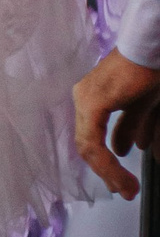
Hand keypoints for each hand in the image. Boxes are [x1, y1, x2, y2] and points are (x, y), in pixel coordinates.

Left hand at [72, 47, 159, 198]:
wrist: (153, 46)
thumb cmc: (150, 69)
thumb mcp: (145, 105)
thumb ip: (136, 126)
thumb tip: (137, 149)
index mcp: (95, 98)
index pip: (92, 139)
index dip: (107, 164)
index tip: (122, 182)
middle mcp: (85, 98)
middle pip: (89, 145)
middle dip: (109, 172)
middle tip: (126, 190)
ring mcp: (86, 99)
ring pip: (90, 147)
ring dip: (111, 171)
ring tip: (128, 189)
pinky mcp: (92, 102)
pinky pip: (93, 141)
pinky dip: (107, 162)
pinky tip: (121, 175)